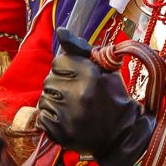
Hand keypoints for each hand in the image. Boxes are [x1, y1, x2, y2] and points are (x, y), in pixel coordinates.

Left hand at [36, 29, 154, 165]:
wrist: (122, 134)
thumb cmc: (113, 97)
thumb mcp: (105, 68)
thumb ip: (80, 48)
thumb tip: (60, 31)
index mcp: (89, 75)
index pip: (58, 61)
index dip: (67, 68)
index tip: (79, 77)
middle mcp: (77, 94)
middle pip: (49, 80)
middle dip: (60, 85)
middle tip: (77, 95)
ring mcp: (68, 115)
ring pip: (44, 99)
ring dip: (55, 102)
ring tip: (73, 108)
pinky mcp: (60, 133)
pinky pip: (42, 118)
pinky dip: (51, 119)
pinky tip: (67, 119)